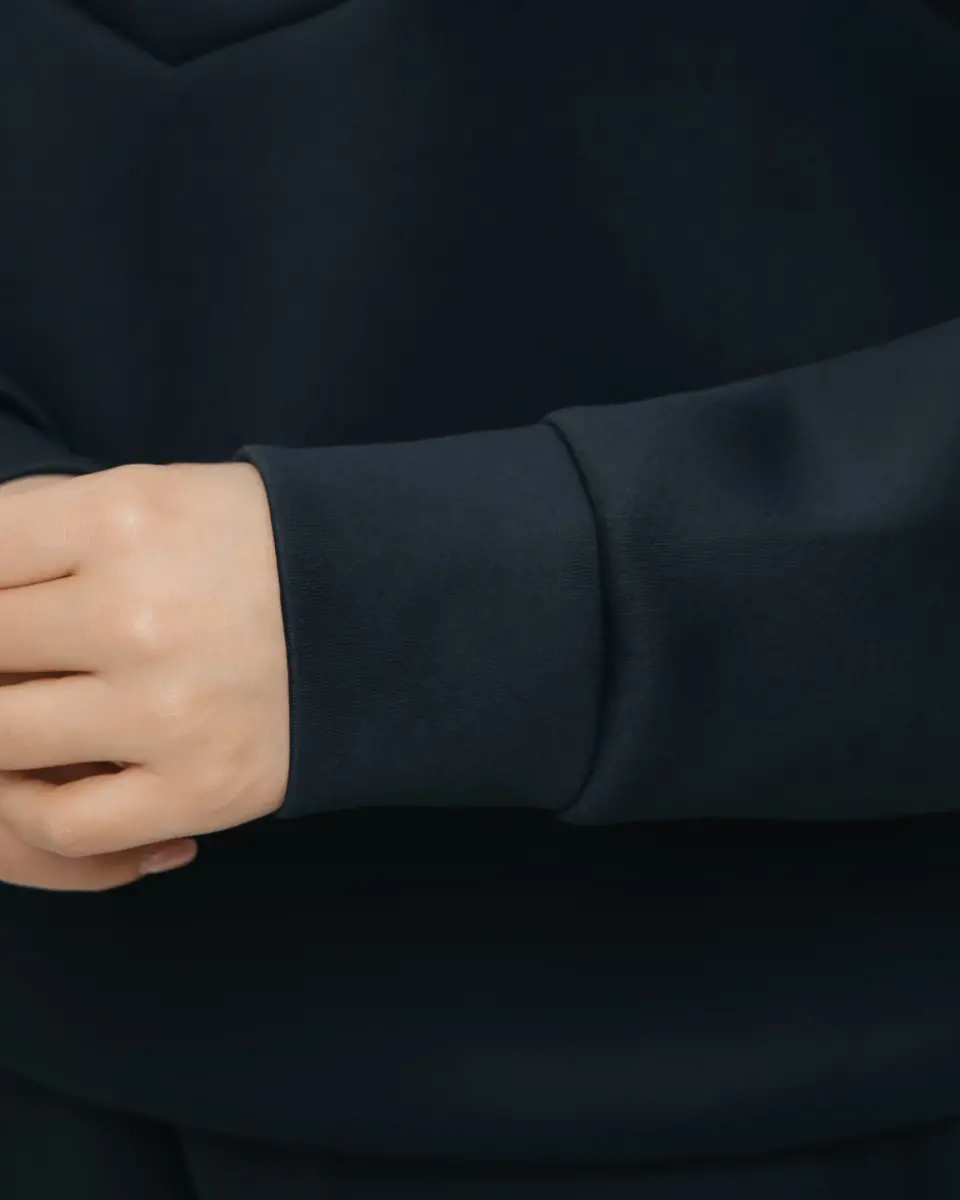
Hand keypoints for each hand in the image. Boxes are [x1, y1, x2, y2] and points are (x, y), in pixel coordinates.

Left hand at [0, 463, 289, 890]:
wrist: (390, 610)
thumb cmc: (258, 549)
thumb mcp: (156, 494)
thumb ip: (41, 522)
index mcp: (124, 518)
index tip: (11, 612)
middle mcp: (137, 613)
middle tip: (30, 664)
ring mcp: (168, 709)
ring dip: (6, 731)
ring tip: (41, 714)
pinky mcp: (201, 788)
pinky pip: (63, 824)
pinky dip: (36, 811)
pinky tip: (63, 777)